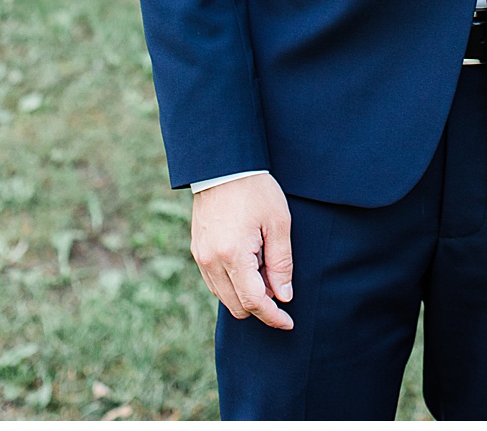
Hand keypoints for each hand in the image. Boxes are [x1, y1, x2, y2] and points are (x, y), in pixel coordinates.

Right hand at [190, 172, 293, 329]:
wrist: (223, 165)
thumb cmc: (255, 190)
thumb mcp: (278, 222)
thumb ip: (281, 263)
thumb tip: (283, 296)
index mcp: (233, 254)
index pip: (253, 302)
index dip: (272, 317)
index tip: (288, 322)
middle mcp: (211, 261)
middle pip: (237, 306)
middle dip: (261, 305)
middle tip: (278, 283)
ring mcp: (201, 257)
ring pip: (224, 297)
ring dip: (246, 294)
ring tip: (264, 266)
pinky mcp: (198, 251)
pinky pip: (215, 282)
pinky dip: (233, 284)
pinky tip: (249, 263)